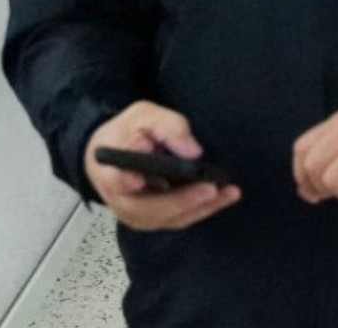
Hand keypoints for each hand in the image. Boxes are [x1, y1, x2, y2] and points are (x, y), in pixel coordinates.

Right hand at [85, 102, 241, 231]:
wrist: (110, 155)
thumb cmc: (125, 135)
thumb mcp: (142, 116)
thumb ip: (165, 126)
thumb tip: (191, 151)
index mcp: (109, 170)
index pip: (113, 180)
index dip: (123, 182)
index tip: (136, 180)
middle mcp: (121, 200)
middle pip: (148, 209)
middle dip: (182, 201)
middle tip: (210, 188)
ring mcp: (137, 215)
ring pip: (169, 218)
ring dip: (200, 208)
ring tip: (228, 192)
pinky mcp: (153, 220)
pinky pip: (179, 219)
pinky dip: (202, 209)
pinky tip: (223, 197)